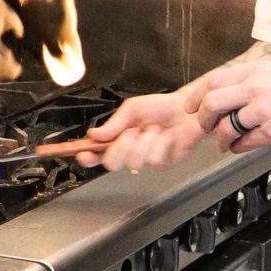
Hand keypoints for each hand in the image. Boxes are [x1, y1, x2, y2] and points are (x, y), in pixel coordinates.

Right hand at [77, 91, 207, 170]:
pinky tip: (167, 136)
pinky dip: (159, 143)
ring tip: (154, 129)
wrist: (187, 109)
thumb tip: (93, 134)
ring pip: (133, 161)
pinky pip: (153, 159)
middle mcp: (130, 151)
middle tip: (132, 131)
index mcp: (119, 138)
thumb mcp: (133, 108)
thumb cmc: (161, 107)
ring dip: (144, 141)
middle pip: (111, 163)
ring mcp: (146, 160)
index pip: (97, 153)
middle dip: (120, 146)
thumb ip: (114, 123)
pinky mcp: (163, 164)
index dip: (87, 156)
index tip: (83, 154)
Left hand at [184, 61, 270, 152]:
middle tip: (204, 127)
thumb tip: (222, 95)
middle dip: (203, 119)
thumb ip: (247, 81)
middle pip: (212, 103)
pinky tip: (239, 147)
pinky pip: (245, 143)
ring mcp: (263, 110)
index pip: (212, 82)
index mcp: (252, 71)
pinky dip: (237, 148)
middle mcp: (254, 88)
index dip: (196, 97)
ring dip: (220, 139)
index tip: (190, 108)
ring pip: (226, 127)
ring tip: (223, 143)